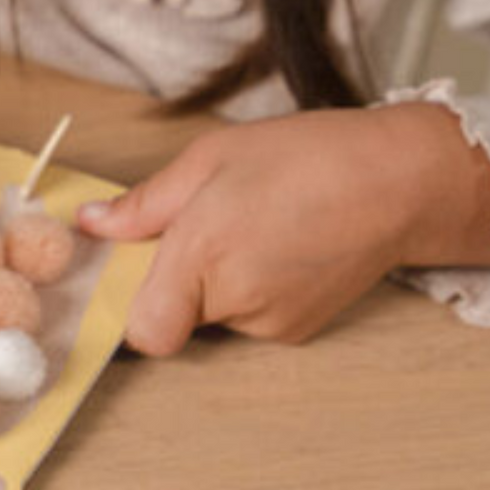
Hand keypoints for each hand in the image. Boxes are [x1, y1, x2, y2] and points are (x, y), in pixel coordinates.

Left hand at [75, 109, 430, 353]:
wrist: (397, 182)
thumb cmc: (303, 158)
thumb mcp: (208, 160)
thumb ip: (144, 204)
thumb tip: (92, 224)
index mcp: (204, 254)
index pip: (145, 331)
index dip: (126, 307)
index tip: (126, 266)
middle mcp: (237, 302)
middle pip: (172, 314)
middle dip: (169, 276)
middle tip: (195, 223)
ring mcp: (272, 324)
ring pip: (209, 314)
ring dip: (209, 280)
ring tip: (245, 225)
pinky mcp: (298, 331)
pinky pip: (246, 316)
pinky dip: (245, 287)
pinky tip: (272, 242)